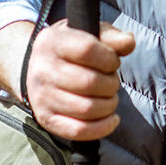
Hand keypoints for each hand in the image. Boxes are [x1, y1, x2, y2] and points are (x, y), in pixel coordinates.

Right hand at [24, 20, 136, 140]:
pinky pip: (78, 130)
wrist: (37, 67)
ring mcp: (42, 97)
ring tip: (109, 97)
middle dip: (111, 84)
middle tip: (112, 81)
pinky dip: (101, 128)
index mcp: (53, 42)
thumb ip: (111, 36)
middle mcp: (43, 70)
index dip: (109, 58)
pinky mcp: (46, 119)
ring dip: (109, 105)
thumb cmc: (70, 49)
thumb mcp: (88, 33)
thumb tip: (128, 42)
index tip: (112, 61)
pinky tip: (112, 119)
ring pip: (87, 109)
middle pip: (89, 82)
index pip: (87, 50)